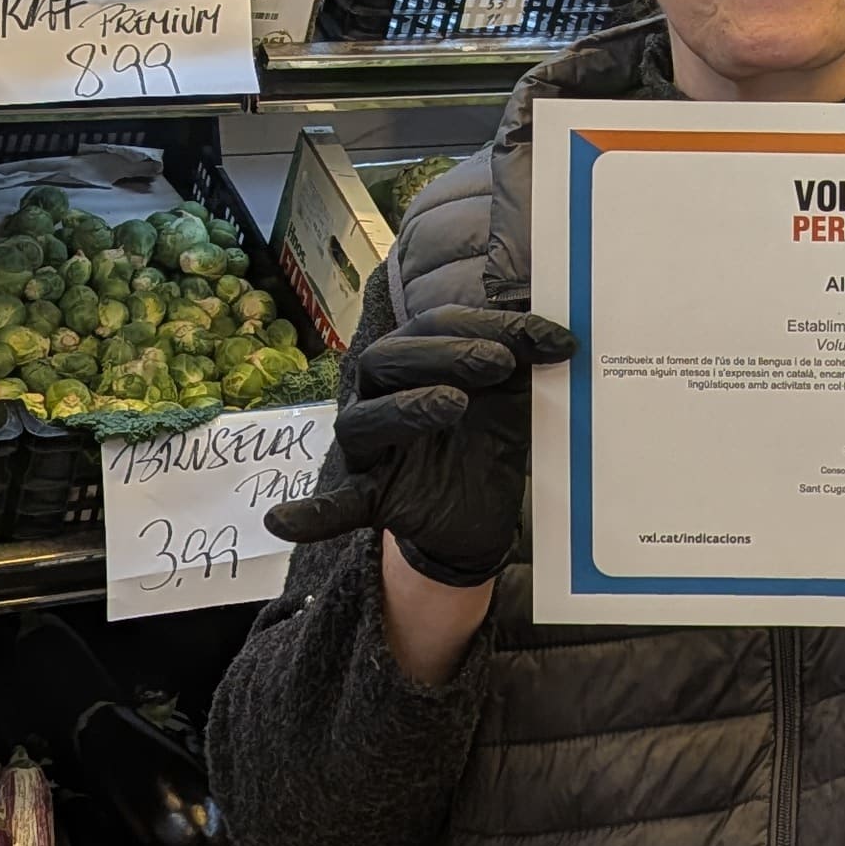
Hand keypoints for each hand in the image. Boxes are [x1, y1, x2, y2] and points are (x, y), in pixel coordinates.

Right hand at [261, 306, 570, 585]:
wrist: (482, 513)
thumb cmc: (490, 439)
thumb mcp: (515, 397)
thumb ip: (526, 362)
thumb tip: (565, 332)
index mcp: (415, 360)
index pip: (438, 325)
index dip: (493, 323)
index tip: (551, 339)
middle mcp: (380, 396)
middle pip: (389, 360)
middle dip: (446, 354)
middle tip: (498, 363)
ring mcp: (370, 449)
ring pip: (364, 421)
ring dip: (407, 409)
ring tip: (454, 406)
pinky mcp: (371, 496)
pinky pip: (333, 505)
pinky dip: (309, 513)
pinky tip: (279, 522)